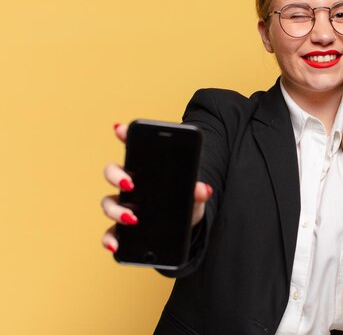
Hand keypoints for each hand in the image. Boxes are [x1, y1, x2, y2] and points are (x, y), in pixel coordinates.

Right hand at [100, 123, 212, 252]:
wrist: (186, 229)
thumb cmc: (187, 204)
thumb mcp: (195, 197)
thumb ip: (198, 192)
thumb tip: (203, 188)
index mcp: (147, 170)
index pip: (132, 147)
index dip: (124, 135)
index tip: (120, 128)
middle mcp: (130, 185)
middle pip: (112, 172)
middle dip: (117, 175)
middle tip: (131, 183)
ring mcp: (124, 206)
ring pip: (108, 202)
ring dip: (116, 210)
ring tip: (132, 218)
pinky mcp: (122, 228)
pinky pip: (110, 232)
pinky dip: (109, 239)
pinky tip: (115, 245)